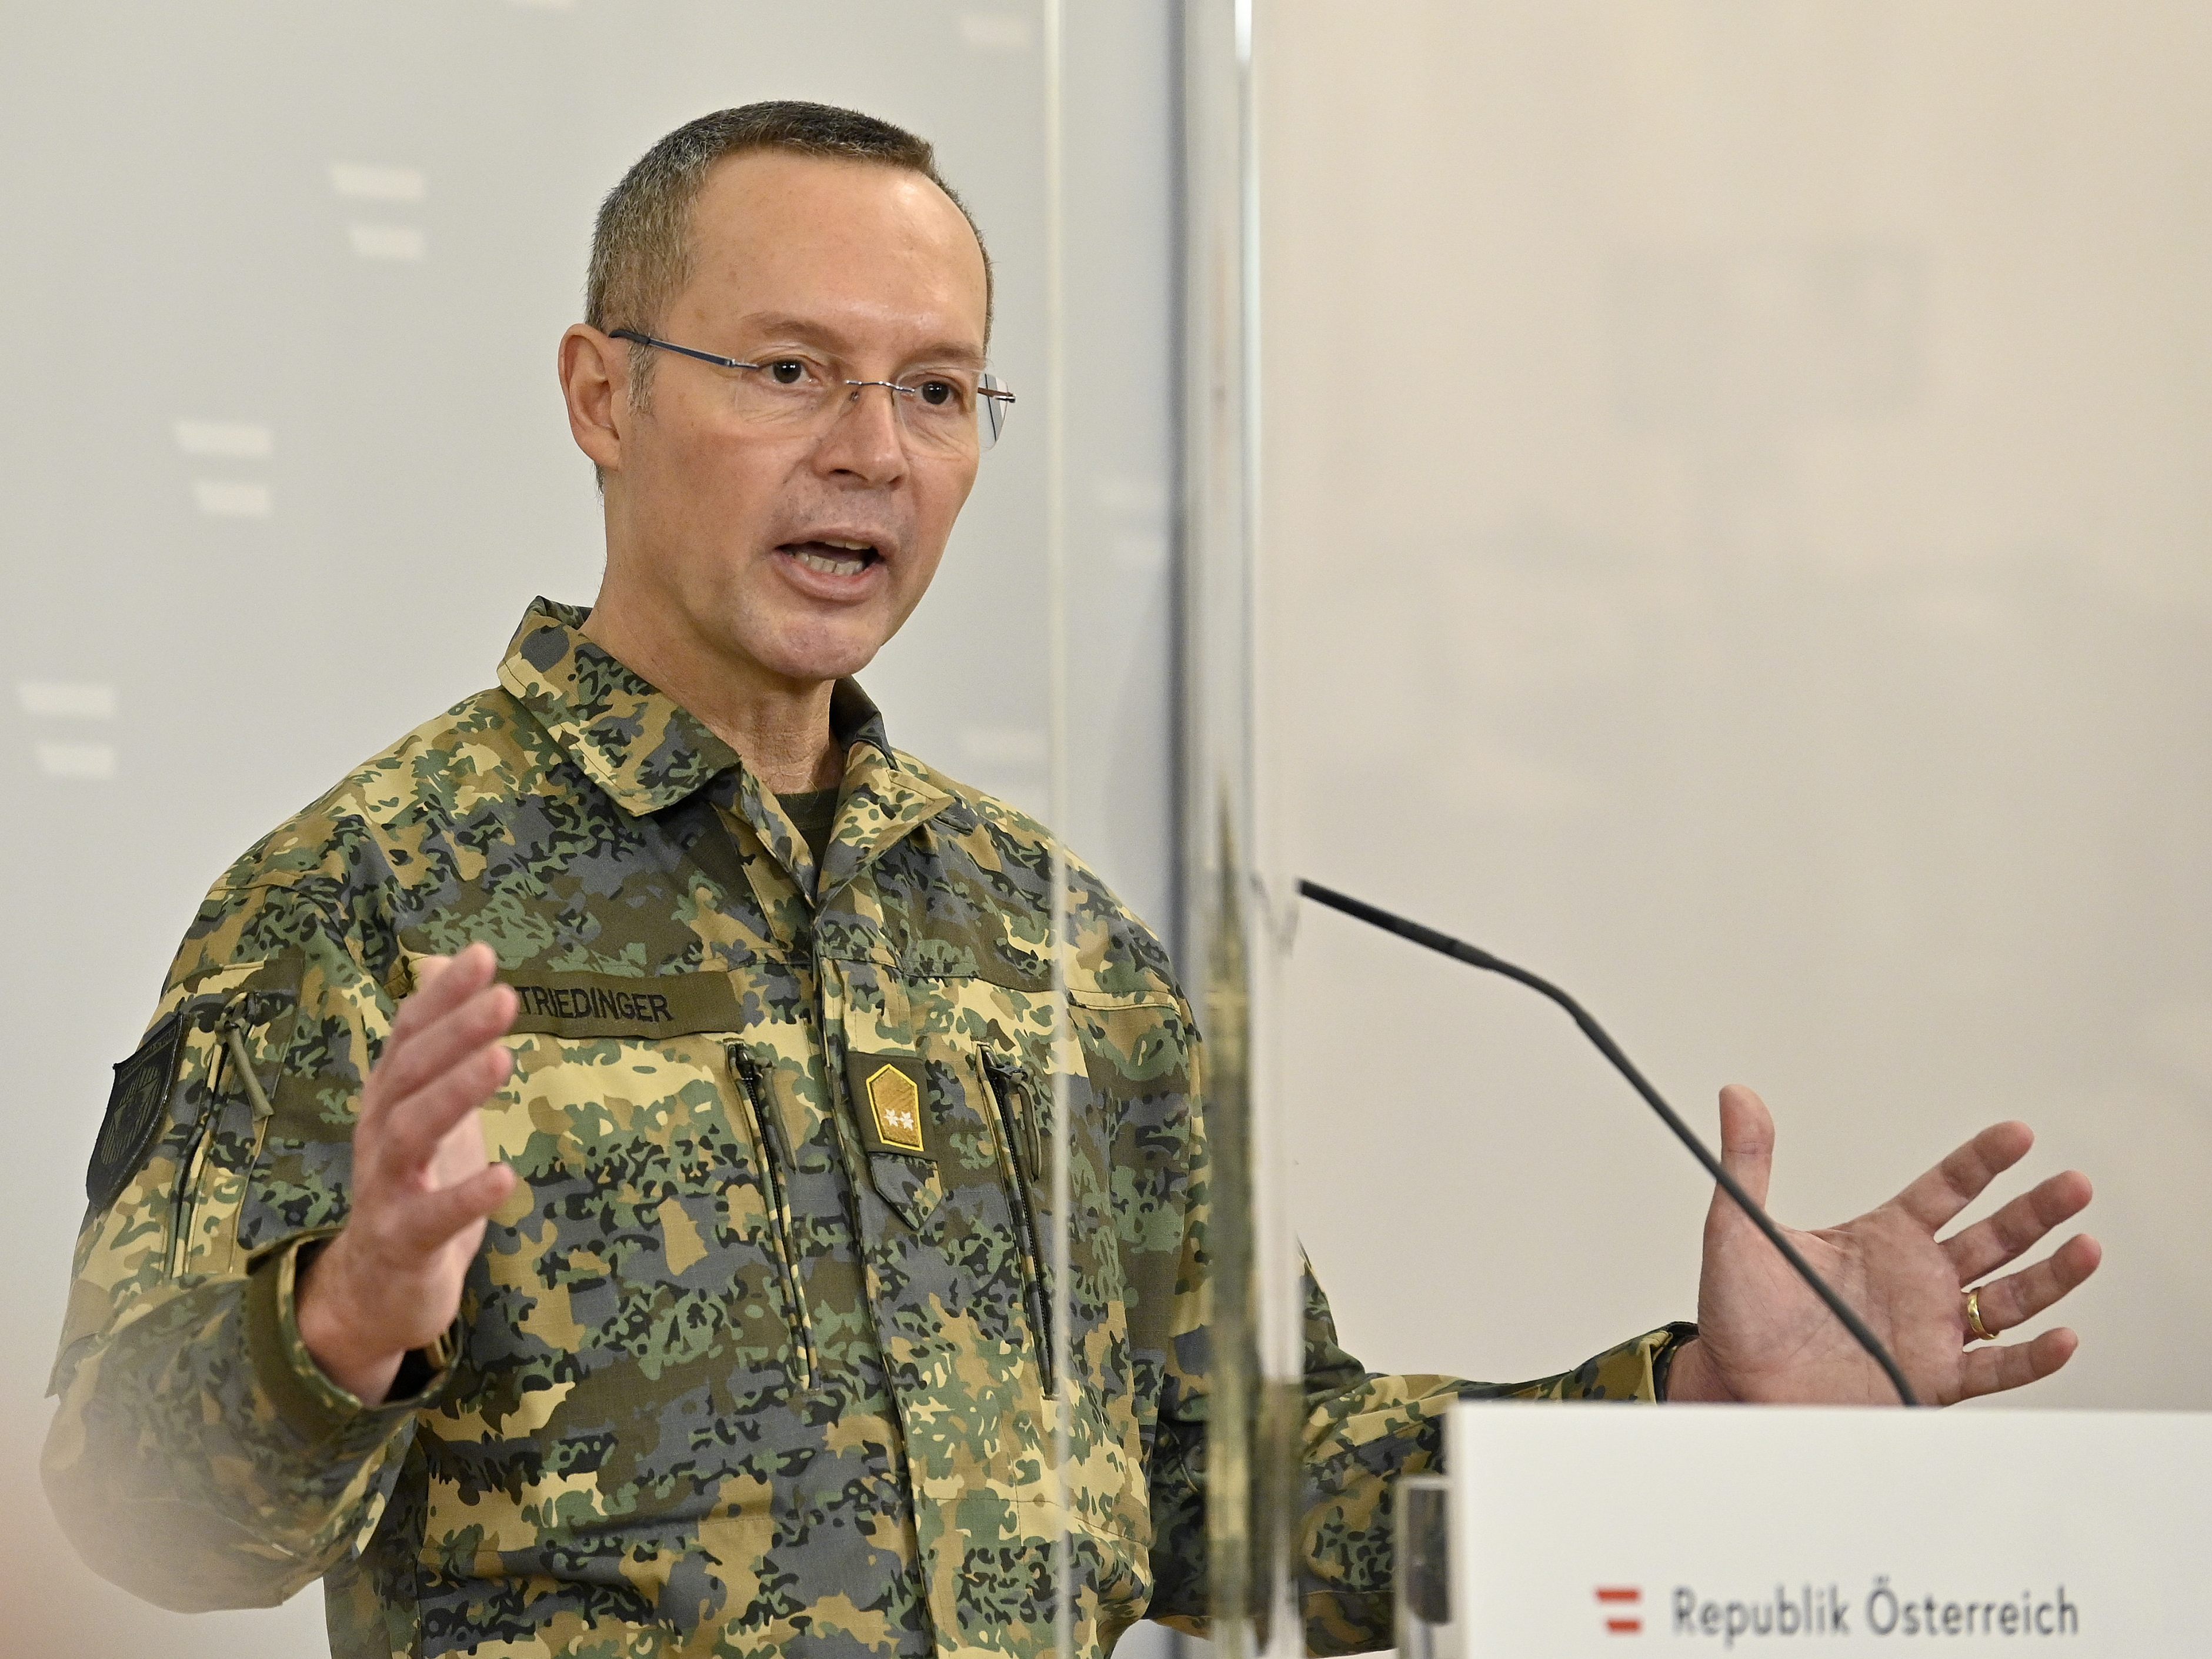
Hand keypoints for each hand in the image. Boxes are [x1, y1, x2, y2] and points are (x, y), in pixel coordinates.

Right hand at [295, 943, 518, 1403]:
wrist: (378, 1286)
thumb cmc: (415, 1181)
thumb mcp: (426, 1102)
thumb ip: (437, 1036)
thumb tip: (447, 959)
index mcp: (390, 1097)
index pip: (410, 1034)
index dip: (443, 996)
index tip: (483, 954)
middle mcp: (380, 1133)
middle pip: (410, 1074)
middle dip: (455, 1032)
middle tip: (505, 996)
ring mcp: (386, 1187)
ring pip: (411, 1134)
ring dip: (455, 1095)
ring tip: (500, 1060)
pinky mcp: (403, 1241)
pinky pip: (431, 1218)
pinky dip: (465, 1197)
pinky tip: (505, 1177)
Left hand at [1665, 1085, 2100, 1405]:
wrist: (1732, 1382)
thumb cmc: (1737, 1312)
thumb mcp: (1738, 1228)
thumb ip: (1747, 1162)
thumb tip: (1738, 1097)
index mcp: (1881, 1238)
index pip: (1946, 1189)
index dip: (1983, 1162)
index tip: (2018, 1134)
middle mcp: (1916, 1280)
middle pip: (1995, 1237)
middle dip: (2037, 1211)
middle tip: (2074, 1184)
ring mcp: (1929, 1329)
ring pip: (2009, 1298)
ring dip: (2051, 1276)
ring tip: (2087, 1247)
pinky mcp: (1929, 1379)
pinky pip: (1993, 1368)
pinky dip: (2031, 1357)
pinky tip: (2062, 1337)